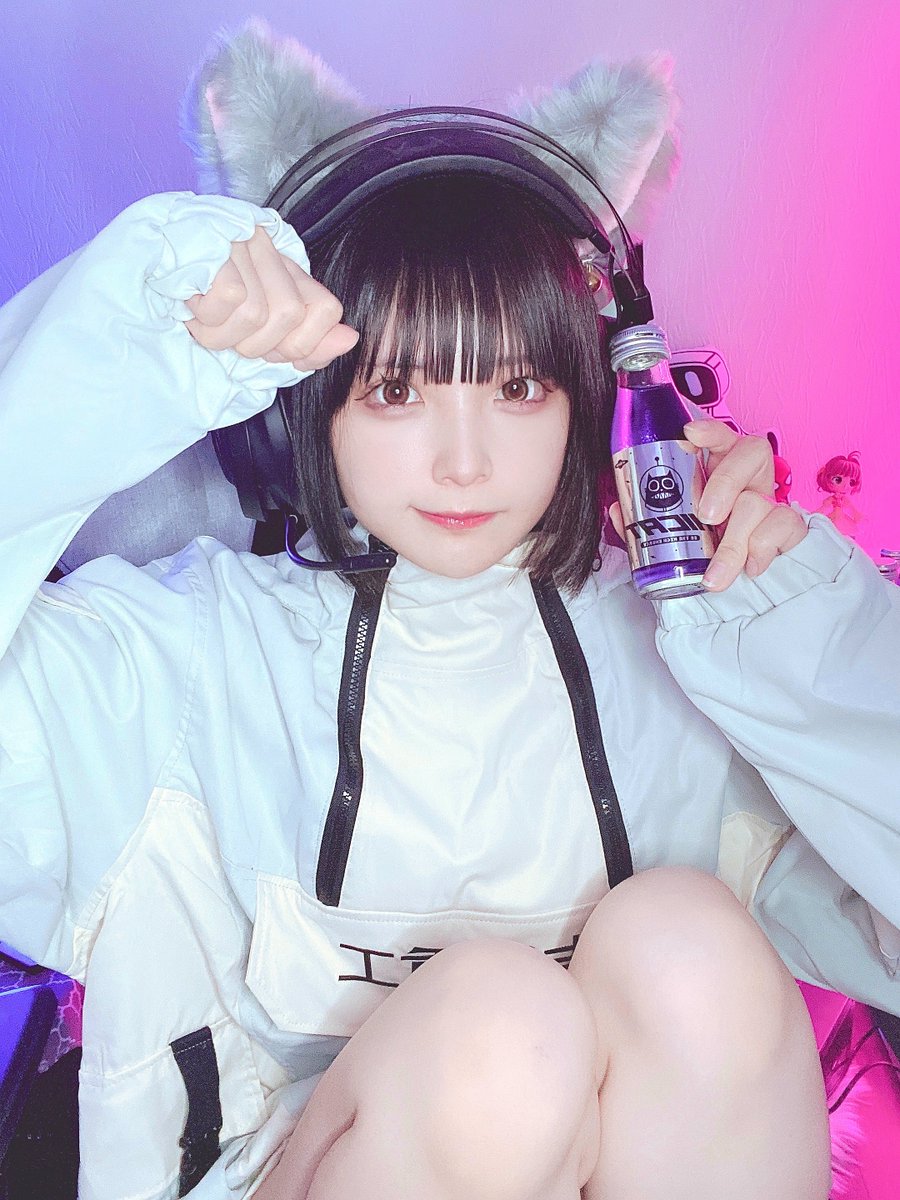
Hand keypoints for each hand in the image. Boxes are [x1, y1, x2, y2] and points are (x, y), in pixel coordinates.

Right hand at [185, 226, 358, 369]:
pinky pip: (229, 301)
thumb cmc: (204, 314)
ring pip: (257, 314)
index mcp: (287, 269)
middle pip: (289, 318)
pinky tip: (192, 303)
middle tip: (227, 334)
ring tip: (205, 320)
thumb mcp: (260, 339)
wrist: (146, 280)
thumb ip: (307, 344)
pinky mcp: (212, 242)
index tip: (270, 348)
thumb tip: (351, 339)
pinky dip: (207, 317)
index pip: (326, 310)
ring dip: (223, 335)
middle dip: (254, 345)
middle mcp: (269, 247)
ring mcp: (240, 241)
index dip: (301, 344)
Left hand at [610, 418, 807, 591]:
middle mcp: (747, 477)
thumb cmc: (703, 545)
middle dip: (725, 483)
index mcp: (718, 467)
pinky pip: (784, 526)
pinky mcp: (788, 526)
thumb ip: (643, 518)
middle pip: (750, 455)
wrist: (735, 584)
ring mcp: (769, 499)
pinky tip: (750, 566)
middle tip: (705, 515)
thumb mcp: (670, 529)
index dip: (709, 430)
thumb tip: (618, 509)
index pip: (720, 435)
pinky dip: (763, 549)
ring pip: (758, 502)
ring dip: (733, 542)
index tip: (689, 433)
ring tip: (715, 573)